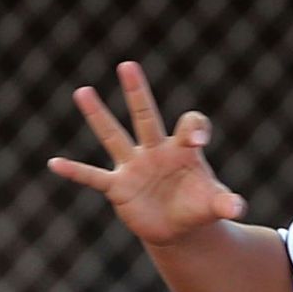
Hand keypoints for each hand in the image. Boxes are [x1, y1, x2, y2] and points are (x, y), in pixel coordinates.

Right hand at [48, 61, 245, 246]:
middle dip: (137, 92)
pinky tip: (55, 163)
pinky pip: (93, 176)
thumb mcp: (215, 206)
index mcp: (183, 151)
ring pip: (114, 136)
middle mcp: (156, 152)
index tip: (196, 139)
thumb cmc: (198, 207)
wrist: (177, 227)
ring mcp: (134, 167)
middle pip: (146, 116)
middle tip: (128, 65)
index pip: (190, 125)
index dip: (194, 127)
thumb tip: (237, 208)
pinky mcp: (118, 187)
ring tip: (83, 91)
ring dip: (99, 116)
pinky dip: (75, 171)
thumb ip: (226, 204)